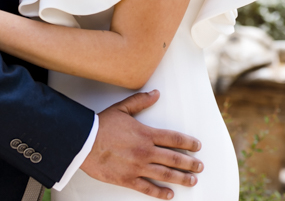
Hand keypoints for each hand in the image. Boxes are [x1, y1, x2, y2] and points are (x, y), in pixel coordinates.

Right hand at [81, 90, 202, 199]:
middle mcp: (145, 151)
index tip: (198, 147)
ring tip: (192, 181)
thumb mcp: (122, 108)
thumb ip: (141, 101)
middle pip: (174, 158)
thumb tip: (156, 93)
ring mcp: (138, 167)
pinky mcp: (127, 179)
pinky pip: (147, 188)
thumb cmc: (102, 125)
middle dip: (190, 163)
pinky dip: (160, 193)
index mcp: (146, 134)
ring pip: (165, 175)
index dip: (189, 143)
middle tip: (200, 167)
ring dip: (181, 178)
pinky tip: (169, 195)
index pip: (174, 139)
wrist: (84, 142)